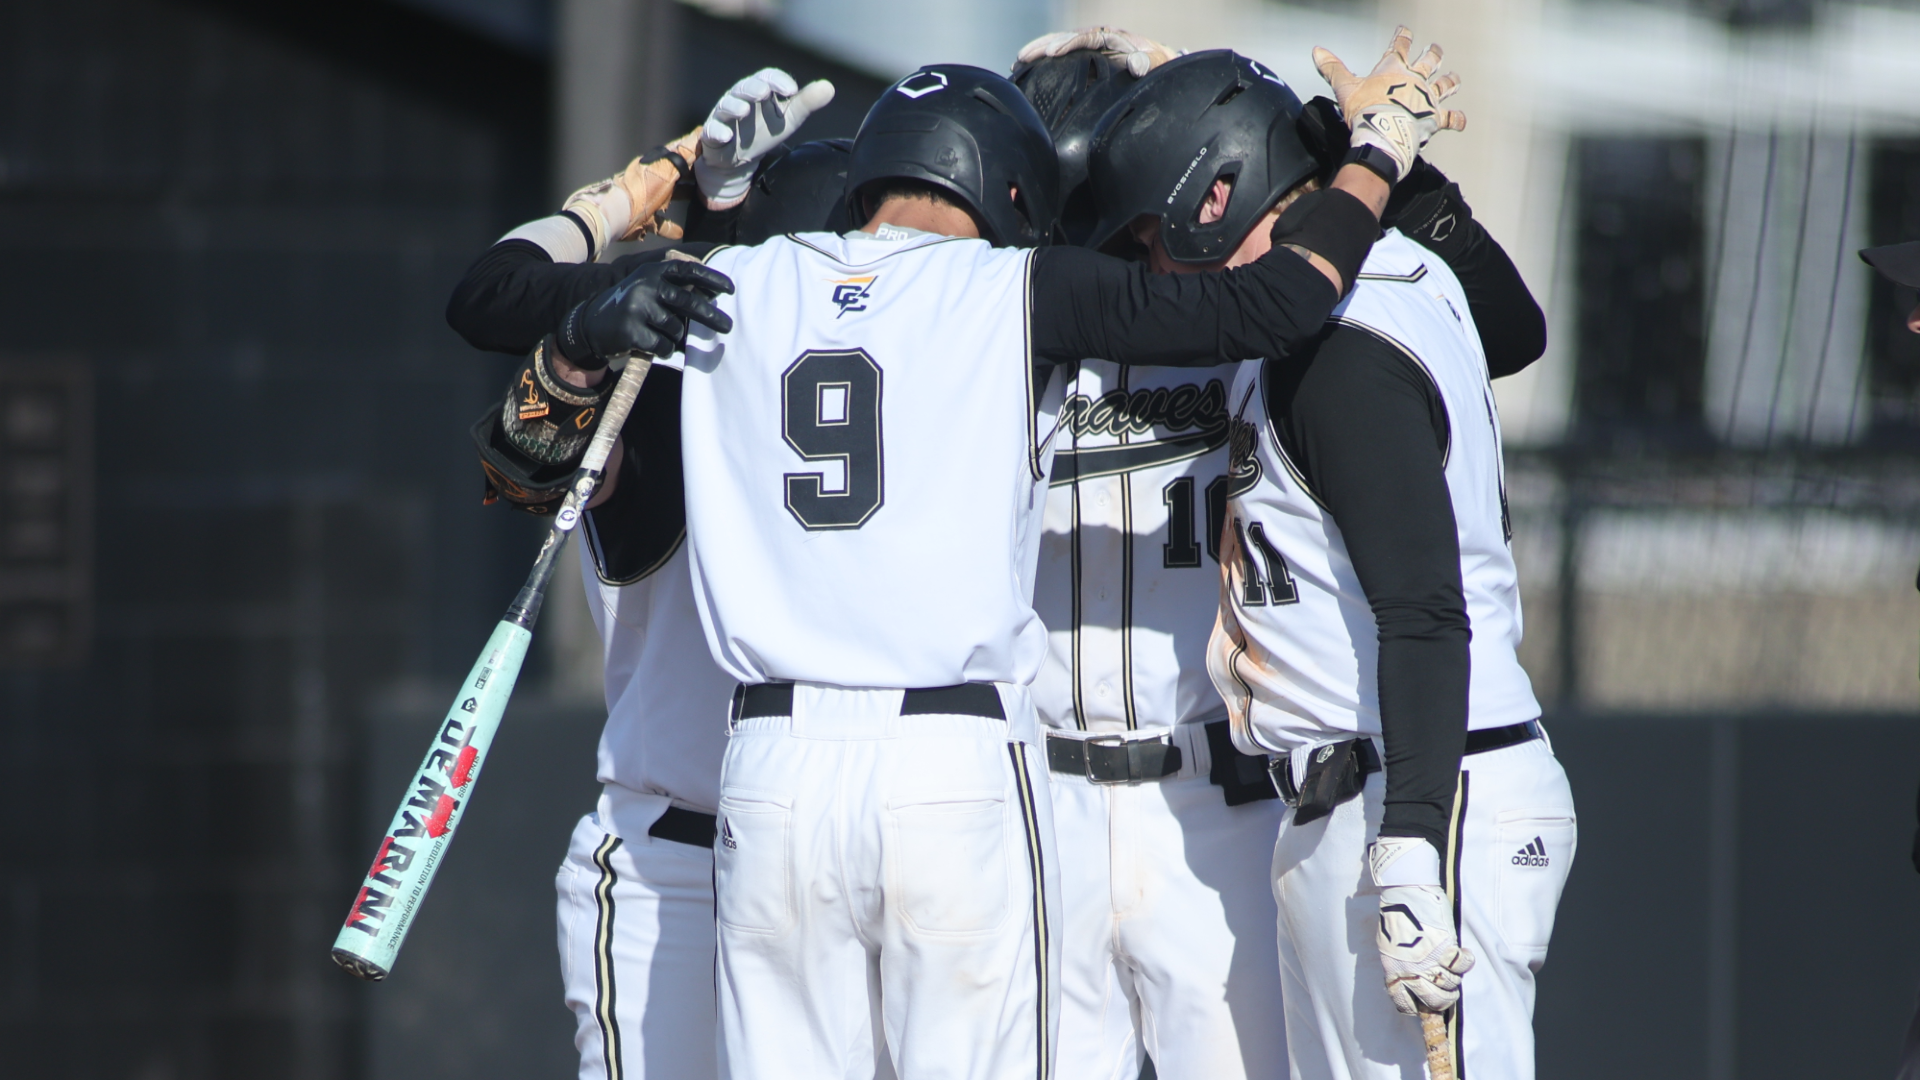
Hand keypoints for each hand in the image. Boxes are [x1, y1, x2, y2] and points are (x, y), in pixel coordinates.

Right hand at [557, 259, 734, 368]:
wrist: (592, 324)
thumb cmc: (633, 307)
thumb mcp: (650, 288)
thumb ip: (677, 289)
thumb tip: (714, 296)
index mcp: (654, 271)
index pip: (688, 271)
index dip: (711, 279)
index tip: (731, 290)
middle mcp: (646, 285)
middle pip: (688, 303)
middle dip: (712, 317)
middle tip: (729, 327)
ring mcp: (637, 308)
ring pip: (677, 329)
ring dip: (677, 338)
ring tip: (662, 335)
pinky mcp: (632, 331)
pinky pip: (665, 346)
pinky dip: (666, 350)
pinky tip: (653, 346)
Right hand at [694, 68, 834, 206]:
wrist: (739, 158)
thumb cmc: (764, 130)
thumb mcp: (788, 118)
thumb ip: (807, 103)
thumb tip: (829, 87)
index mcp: (759, 90)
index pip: (767, 77)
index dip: (778, 81)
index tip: (792, 90)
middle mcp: (740, 98)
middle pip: (745, 88)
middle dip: (754, 88)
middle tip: (764, 92)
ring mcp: (724, 115)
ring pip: (726, 106)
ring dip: (734, 106)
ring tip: (744, 110)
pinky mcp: (712, 133)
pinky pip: (712, 130)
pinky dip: (717, 131)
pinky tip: (724, 136)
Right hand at [1012, 26, 1180, 77]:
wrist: (1159, 64)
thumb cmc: (1156, 65)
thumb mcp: (1156, 64)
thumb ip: (1147, 63)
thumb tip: (1136, 65)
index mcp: (1112, 37)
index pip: (1085, 37)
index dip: (1068, 43)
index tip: (1052, 52)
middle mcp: (1097, 38)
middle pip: (1065, 37)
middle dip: (1043, 45)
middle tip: (1024, 56)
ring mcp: (1089, 47)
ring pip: (1060, 43)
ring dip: (1038, 51)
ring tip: (1018, 61)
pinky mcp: (1085, 57)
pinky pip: (1062, 56)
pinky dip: (1044, 60)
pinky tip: (1027, 68)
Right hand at [1313, 27, 1464, 183]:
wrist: (1383, 132)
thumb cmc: (1366, 109)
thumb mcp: (1344, 87)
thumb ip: (1332, 68)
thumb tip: (1317, 51)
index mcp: (1393, 69)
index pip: (1399, 45)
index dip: (1402, 36)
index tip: (1404, 30)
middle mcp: (1415, 80)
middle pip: (1428, 62)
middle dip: (1432, 54)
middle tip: (1435, 49)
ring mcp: (1427, 98)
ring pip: (1444, 85)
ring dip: (1449, 81)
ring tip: (1454, 78)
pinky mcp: (1435, 118)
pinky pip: (1450, 118)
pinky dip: (1457, 119)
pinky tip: (1461, 120)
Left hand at [1370, 836, 1472, 1014]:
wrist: (1404, 890)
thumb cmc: (1395, 914)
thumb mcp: (1387, 945)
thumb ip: (1398, 965)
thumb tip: (1410, 980)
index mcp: (1393, 970)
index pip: (1405, 1004)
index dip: (1416, 1006)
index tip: (1423, 1000)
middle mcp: (1412, 970)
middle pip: (1434, 1001)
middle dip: (1444, 999)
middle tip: (1447, 989)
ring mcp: (1430, 959)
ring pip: (1451, 985)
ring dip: (1455, 978)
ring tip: (1452, 966)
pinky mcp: (1445, 946)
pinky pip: (1463, 964)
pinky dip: (1466, 960)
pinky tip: (1463, 952)